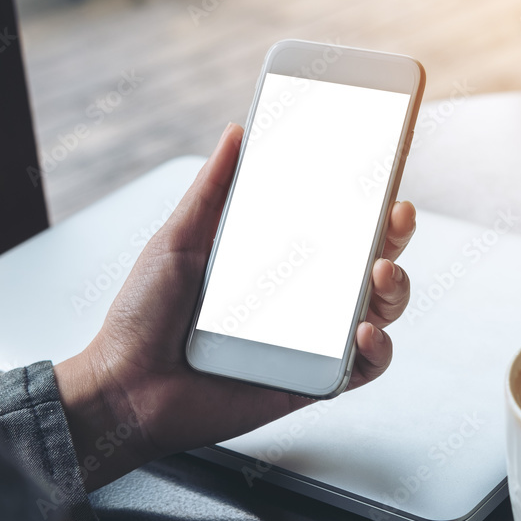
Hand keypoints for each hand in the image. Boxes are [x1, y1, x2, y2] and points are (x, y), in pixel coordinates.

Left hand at [54, 123, 415, 488]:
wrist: (125, 387)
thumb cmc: (144, 317)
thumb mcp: (177, 240)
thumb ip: (211, 190)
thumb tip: (237, 134)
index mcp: (274, 258)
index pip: (336, 224)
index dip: (366, 201)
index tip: (382, 175)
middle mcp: (302, 296)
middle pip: (371, 260)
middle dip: (394, 234)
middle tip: (395, 215)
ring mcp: (311, 339)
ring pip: (380, 309)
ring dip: (395, 287)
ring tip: (378, 273)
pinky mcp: (314, 380)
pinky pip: (365, 367)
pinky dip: (378, 350)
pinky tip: (362, 333)